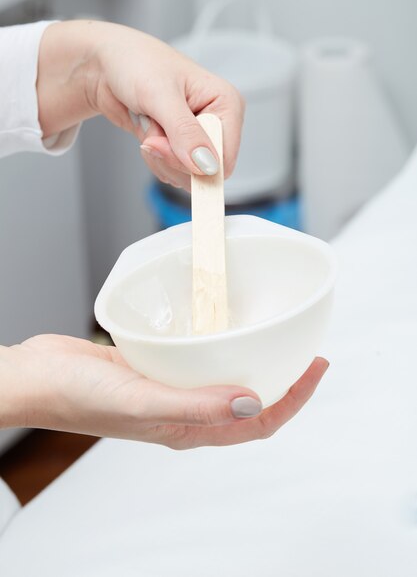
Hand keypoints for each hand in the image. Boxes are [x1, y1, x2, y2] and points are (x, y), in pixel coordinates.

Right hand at [1, 335, 328, 448]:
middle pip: (249, 401)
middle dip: (284, 381)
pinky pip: (198, 358)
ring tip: (274, 336)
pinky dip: (219, 345)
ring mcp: (170, 388)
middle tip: (305, 350)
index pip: (258, 423)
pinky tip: (222, 324)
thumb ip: (198, 407)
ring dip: (253, 361)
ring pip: (225, 378)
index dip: (294, 399)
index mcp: (188, 429)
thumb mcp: (143, 404)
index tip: (317, 367)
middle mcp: (184, 410)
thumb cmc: (81, 398)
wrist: (40, 378)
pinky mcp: (154, 366)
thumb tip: (252, 403)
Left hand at [37, 20, 244, 189]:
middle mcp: (218, 122)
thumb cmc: (135, 63)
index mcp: (227, 103)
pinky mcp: (181, 147)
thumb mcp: (159, 95)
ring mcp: (199, 136)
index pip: (225, 158)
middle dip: (173, 159)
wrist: (106, 65)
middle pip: (207, 172)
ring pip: (189, 176)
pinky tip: (148, 136)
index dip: (194, 163)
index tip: (162, 146)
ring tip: (149, 128)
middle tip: (152, 135)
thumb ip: (184, 132)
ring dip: (161, 159)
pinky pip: (174, 172)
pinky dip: (155, 160)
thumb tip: (207, 165)